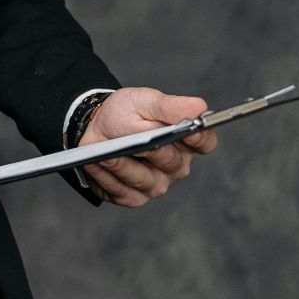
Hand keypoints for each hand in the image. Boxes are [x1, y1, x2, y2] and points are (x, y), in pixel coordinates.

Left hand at [77, 87, 218, 206]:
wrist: (95, 125)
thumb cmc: (125, 113)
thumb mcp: (145, 101)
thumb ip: (170, 106)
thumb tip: (199, 107)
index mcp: (185, 141)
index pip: (205, 143)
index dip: (199, 138)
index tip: (189, 131)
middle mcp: (175, 166)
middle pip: (172, 163)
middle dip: (152, 151)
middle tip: (134, 143)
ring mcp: (155, 184)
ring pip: (145, 181)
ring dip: (123, 167)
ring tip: (105, 155)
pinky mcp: (133, 196)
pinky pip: (123, 192)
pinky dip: (107, 178)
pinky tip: (94, 164)